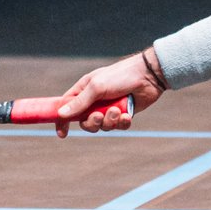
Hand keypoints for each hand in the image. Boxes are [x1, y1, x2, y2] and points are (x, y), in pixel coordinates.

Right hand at [51, 48, 168, 135]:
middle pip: (85, 122)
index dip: (63, 120)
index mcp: (85, 90)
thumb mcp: (97, 87)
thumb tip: (61, 114)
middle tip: (99, 116)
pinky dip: (122, 123)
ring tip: (118, 111)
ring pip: (102, 126)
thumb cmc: (120, 76)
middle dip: (92, 123)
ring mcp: (109, 108)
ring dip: (109, 121)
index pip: (67, 107)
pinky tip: (127, 115)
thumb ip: (80, 102)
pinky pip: (118, 127)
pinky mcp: (123, 114)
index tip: (62, 133)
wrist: (149, 76)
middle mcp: (95, 100)